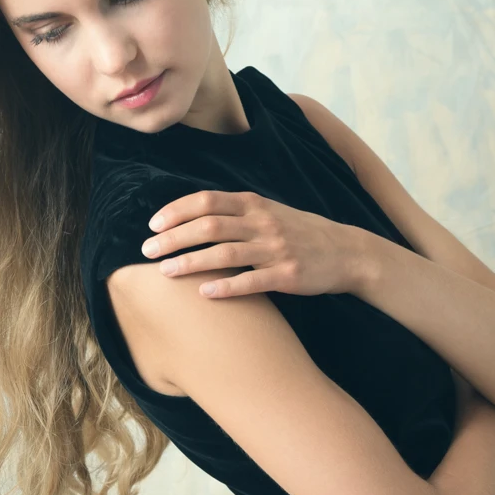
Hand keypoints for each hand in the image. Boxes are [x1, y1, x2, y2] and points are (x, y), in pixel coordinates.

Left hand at [140, 189, 363, 297]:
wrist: (347, 252)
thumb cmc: (301, 233)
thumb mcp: (270, 211)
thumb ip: (237, 211)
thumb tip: (194, 215)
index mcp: (255, 204)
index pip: (207, 201)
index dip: (176, 211)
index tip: (152, 225)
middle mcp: (263, 223)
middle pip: (209, 225)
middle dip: (173, 238)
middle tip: (147, 251)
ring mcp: (276, 248)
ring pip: (224, 253)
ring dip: (190, 262)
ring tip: (165, 272)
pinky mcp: (287, 275)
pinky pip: (251, 282)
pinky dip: (225, 287)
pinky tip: (204, 294)